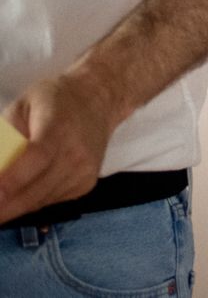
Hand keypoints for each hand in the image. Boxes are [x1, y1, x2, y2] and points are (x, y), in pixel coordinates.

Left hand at [0, 73, 118, 221]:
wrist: (100, 99)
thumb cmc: (55, 99)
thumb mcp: (22, 105)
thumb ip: (4, 136)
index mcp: (59, 127)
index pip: (36, 158)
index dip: (11, 180)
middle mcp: (77, 153)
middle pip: (35, 190)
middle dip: (4, 207)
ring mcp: (84, 171)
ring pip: (39, 201)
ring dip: (13, 207)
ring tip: (0, 200)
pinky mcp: (87, 184)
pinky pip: (50, 201)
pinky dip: (31, 201)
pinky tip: (22, 190)